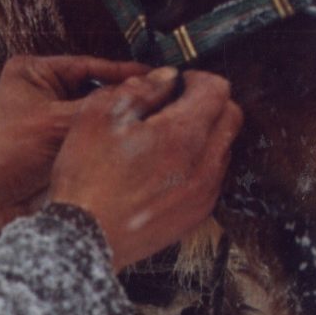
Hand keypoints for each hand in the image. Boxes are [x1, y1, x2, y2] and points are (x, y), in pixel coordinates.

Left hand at [0, 55, 150, 262]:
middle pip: (98, 89)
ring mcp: (54, 121)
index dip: (124, 71)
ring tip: (155, 120)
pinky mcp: (62, 147)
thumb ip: (100, 105)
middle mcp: (44, 93)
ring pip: (99, 116)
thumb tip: (143, 89)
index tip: (157, 75)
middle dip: (126, 97)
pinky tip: (136, 143)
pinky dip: (113, 141)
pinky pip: (94, 138)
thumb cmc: (2, 155)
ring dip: (121, 121)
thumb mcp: (55, 122)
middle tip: (163, 100)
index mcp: (34, 72)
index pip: (89, 65)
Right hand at [48, 69, 241, 271]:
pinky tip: (161, 168)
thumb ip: (139, 89)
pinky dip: (196, 164)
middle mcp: (204, 165)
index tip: (175, 83)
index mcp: (183, 135)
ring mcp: (203, 193)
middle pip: (231, 117)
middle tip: (174, 105)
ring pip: (223, 148)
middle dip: (208, 103)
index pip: (218, 90)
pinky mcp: (196, 215)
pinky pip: (211, 178)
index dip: (195, 78)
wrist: (84, 236)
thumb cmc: (88, 178)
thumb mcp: (98, 116)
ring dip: (203, 134)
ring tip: (162, 139)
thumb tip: (165, 78)